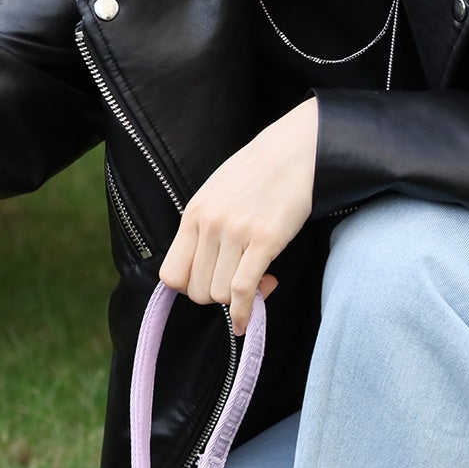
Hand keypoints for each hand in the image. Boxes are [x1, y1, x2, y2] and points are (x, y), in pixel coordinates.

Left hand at [157, 98, 317, 333]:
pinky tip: (250, 318)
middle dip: (216, 297)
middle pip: (196, 290)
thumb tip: (202, 263)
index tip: (209, 283)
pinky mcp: (264, 240)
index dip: (188, 288)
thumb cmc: (260, 171)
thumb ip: (205, 226)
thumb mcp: (217, 193)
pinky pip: (243, 290)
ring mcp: (235, 233)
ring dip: (237, 300)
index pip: (170, 274)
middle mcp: (209, 225)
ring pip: (220, 294)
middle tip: (238, 283)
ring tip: (258, 280)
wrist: (298, 148)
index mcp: (193, 215)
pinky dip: (245, 312)